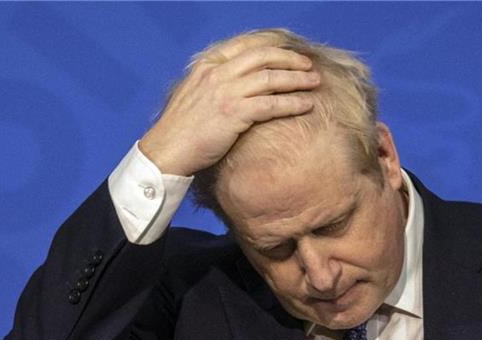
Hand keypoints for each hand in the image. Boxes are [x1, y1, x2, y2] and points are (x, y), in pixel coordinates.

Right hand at [139, 38, 320, 175]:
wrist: (167, 150)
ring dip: (297, 79)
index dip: (273, 47)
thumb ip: (216, 83)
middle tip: (308, 66)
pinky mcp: (233, 113)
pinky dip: (292, 103)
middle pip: (263, 57)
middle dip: (290, 59)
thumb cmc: (182, 130)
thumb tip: (240, 83)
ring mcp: (225, 92)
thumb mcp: (195, 94)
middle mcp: (217, 74)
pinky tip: (307, 104)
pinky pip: (271, 104)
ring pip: (270, 78)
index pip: (246, 46)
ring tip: (315, 83)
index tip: (290, 54)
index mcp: (208, 66)